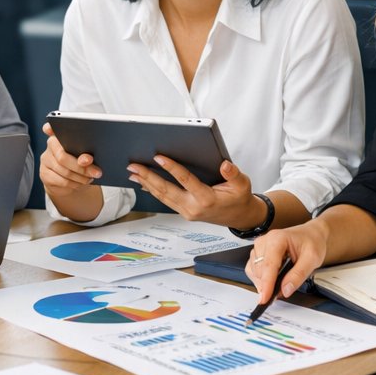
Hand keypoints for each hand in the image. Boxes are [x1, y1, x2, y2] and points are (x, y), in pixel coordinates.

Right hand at [40, 122, 101, 201]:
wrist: (69, 182)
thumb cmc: (79, 162)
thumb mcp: (85, 155)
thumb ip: (85, 153)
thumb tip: (86, 159)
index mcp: (60, 135)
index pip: (51, 129)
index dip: (50, 129)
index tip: (50, 129)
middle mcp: (51, 145)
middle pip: (63, 156)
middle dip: (82, 166)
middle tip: (96, 171)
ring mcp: (46, 160)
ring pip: (65, 171)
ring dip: (81, 177)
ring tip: (90, 178)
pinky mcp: (44, 174)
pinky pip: (62, 181)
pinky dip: (75, 184)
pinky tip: (81, 183)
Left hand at [127, 156, 257, 228]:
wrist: (240, 217)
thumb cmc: (239, 198)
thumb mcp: (242, 184)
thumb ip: (234, 174)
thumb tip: (225, 165)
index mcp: (207, 199)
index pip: (185, 180)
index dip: (171, 168)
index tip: (158, 157)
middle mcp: (193, 208)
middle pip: (166, 190)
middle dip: (148, 177)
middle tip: (133, 166)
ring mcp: (187, 212)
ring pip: (162, 197)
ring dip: (146, 184)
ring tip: (133, 172)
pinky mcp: (184, 212)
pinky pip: (165, 201)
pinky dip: (153, 191)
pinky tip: (143, 183)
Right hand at [245, 222, 328, 304]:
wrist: (310, 235)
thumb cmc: (311, 242)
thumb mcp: (312, 259)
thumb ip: (298, 275)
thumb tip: (286, 290)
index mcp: (278, 239)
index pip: (269, 265)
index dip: (266, 283)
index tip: (265, 298)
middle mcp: (265, 241)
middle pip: (259, 270)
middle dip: (268, 285)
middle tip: (284, 290)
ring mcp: (259, 247)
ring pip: (253, 271)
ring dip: (264, 282)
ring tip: (281, 281)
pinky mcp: (257, 253)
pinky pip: (252, 270)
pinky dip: (260, 279)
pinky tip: (271, 280)